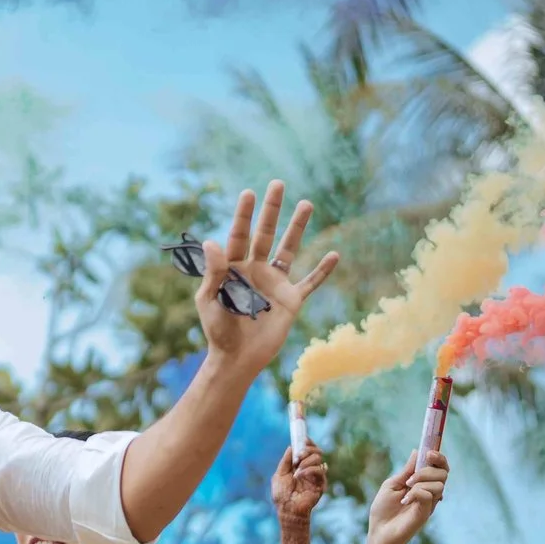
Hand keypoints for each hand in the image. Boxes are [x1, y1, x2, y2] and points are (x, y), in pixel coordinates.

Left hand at [193, 182, 337, 375]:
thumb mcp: (209, 300)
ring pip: (289, 249)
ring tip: (307, 203)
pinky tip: (334, 254)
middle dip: (271, 210)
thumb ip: (213, 272)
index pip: (239, 235)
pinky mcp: (291, 300)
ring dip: (298, 228)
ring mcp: (275, 283)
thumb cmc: (218, 331)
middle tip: (278, 184)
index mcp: (233, 268)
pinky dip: (322, 270)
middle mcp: (255, 270)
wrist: (236, 359)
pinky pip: (310, 282)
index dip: (244, 215)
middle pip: (265, 234)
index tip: (249, 193)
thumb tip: (211, 242)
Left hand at [273, 441, 325, 521]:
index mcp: (300, 466)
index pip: (308, 450)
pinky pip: (320, 470)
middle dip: (307, 449)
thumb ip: (286, 461)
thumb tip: (291, 446)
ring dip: (306, 461)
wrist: (287, 510)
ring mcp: (316, 476)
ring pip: (318, 458)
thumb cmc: (281, 495)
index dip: (307, 443)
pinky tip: (300, 475)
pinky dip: (309, 470)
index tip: (303, 439)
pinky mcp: (321, 484)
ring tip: (297, 471)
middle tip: (298, 456)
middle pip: (316, 451)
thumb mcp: (279, 475)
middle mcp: (309, 469)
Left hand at [363, 450, 448, 543]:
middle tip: (410, 479)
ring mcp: (430, 502)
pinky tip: (405, 501)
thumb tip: (417, 451)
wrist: (379, 531)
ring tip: (406, 490)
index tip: (429, 453)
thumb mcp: (393, 484)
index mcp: (422, 483)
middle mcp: (429, 491)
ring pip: (439, 482)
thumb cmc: (383, 509)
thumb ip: (407, 470)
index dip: (438, 457)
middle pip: (443, 472)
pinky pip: (429, 494)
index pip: (439, 467)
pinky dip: (416, 493)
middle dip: (427, 469)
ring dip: (420, 481)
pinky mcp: (427, 511)